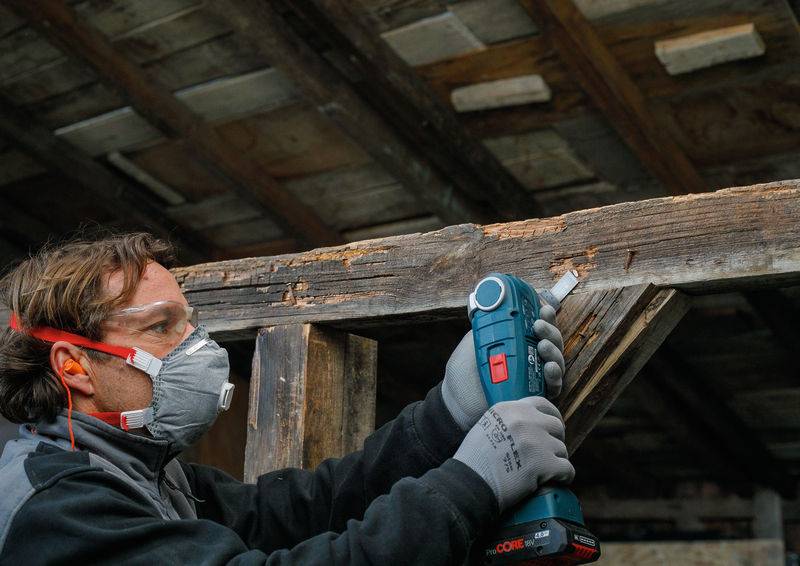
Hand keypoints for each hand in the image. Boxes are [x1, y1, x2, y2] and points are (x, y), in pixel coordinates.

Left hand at [441, 303, 565, 430]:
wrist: (457, 404)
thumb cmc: (464, 374)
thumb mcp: (474, 343)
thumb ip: (485, 325)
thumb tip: (492, 302)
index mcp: (517, 343)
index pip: (538, 327)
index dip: (545, 316)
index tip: (543, 307)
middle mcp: (530, 359)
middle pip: (552, 341)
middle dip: (550, 330)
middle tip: (539, 325)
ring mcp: (534, 378)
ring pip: (556, 361)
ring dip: (554, 350)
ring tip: (542, 345)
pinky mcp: (536, 398)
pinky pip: (554, 387)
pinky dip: (555, 376)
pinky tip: (549, 368)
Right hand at [453, 397, 574, 512]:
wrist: (470, 482)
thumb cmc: (475, 460)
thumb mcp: (487, 425)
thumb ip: (509, 420)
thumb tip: (530, 425)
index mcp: (510, 409)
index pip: (542, 404)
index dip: (552, 416)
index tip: (553, 427)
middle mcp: (525, 420)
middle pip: (556, 426)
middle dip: (556, 439)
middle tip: (549, 452)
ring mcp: (536, 441)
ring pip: (562, 449)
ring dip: (556, 460)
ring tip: (546, 471)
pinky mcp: (544, 464)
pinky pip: (567, 468)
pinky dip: (565, 476)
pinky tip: (558, 480)